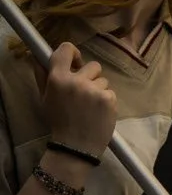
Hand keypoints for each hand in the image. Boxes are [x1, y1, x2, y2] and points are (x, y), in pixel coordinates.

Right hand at [38, 42, 118, 156]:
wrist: (75, 144)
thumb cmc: (58, 120)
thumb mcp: (45, 98)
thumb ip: (42, 75)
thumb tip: (38, 55)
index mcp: (57, 78)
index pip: (66, 49)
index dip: (73, 52)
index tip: (75, 61)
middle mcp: (76, 81)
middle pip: (92, 65)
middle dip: (90, 76)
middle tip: (83, 92)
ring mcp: (94, 89)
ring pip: (103, 80)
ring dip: (99, 90)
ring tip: (90, 106)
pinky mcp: (108, 98)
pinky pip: (110, 92)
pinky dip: (106, 100)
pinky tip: (98, 112)